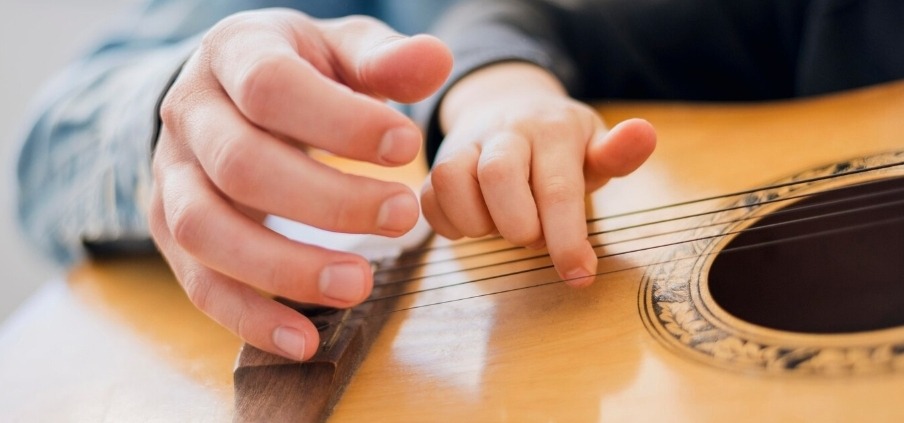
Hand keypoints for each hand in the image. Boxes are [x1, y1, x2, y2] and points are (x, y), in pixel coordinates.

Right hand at [150, 9, 451, 360]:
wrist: (224, 92)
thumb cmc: (297, 70)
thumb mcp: (339, 48)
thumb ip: (384, 57)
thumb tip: (437, 60)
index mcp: (233, 54)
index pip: (273, 87)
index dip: (339, 121)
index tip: (407, 145)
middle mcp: (190, 115)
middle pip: (241, 165)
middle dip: (327, 201)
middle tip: (403, 217)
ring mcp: (172, 177)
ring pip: (206, 231)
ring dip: (284, 268)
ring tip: (358, 286)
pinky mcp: (172, 232)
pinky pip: (200, 283)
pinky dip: (251, 318)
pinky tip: (306, 341)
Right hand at [421, 62, 654, 285]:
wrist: (510, 107)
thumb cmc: (561, 145)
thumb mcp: (595, 146)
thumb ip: (618, 154)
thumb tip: (645, 133)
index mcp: (553, 128)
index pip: (558, 187)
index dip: (566, 239)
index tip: (579, 276)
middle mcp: (506, 129)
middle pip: (499, 176)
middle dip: (518, 225)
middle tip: (533, 237)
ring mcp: (467, 142)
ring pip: (452, 180)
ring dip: (478, 222)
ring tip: (501, 227)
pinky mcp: (439, 159)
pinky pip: (429, 195)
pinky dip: (449, 222)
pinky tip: (475, 225)